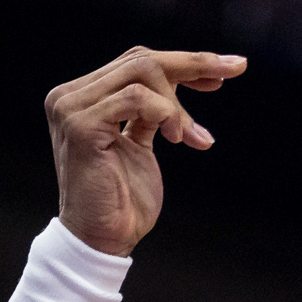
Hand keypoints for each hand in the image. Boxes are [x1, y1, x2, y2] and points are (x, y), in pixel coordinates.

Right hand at [41, 48, 244, 256]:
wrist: (104, 241)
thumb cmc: (123, 200)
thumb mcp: (139, 144)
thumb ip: (149, 112)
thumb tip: (182, 79)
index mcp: (82, 98)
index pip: (136, 63)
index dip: (183, 63)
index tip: (226, 69)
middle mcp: (70, 97)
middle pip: (141, 59)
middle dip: (192, 65)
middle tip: (232, 72)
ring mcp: (72, 109)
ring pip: (141, 71)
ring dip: (176, 104)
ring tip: (188, 136)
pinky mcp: (81, 125)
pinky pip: (135, 97)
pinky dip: (165, 112)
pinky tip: (177, 137)